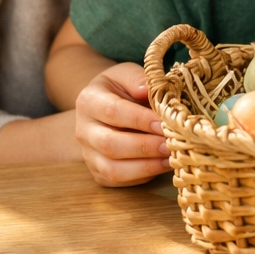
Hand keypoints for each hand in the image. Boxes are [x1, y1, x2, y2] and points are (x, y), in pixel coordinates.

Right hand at [75, 62, 171, 186]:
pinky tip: (164, 165)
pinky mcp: (98, 172)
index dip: (139, 119)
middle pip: (110, 144)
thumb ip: (137, 78)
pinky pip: (118, 180)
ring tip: (171, 157)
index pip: (113, 112)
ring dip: (145, 166)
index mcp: (88, 101)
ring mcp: (88, 154)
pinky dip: (143, 175)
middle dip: (144, 146)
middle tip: (170, 143)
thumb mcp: (127, 73)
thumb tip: (148, 90)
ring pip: (112, 168)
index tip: (163, 122)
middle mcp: (83, 130)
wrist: (105, 106)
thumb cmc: (122, 88)